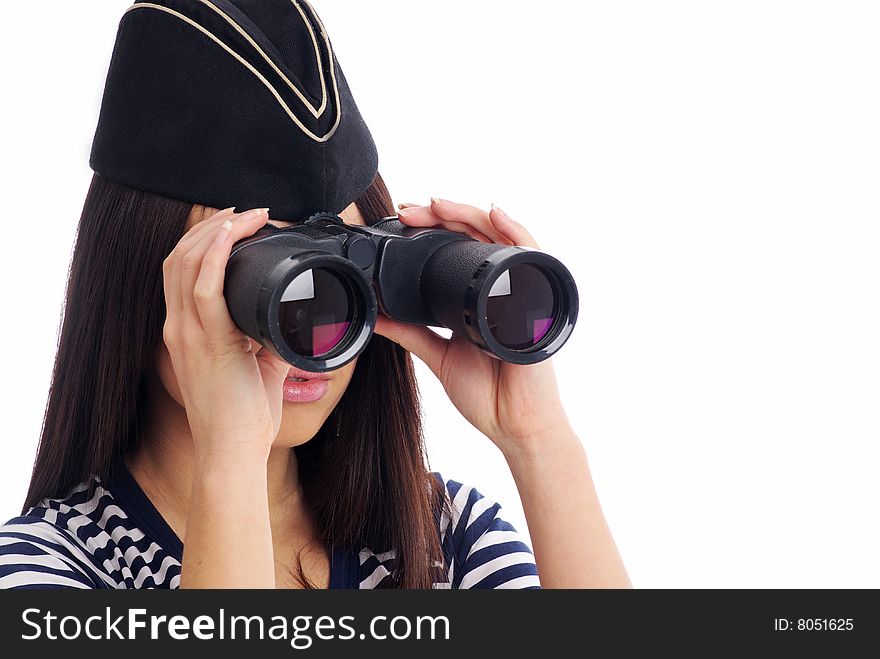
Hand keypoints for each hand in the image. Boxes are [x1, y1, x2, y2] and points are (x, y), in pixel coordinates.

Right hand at [161, 206, 290, 462]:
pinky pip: (202, 288)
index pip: (181, 271)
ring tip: (244, 215)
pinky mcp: (206, 343)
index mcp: (186, 330)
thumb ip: (273, 336)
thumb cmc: (244, 414)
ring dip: (215, 232)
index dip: (203, 240)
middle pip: (178, 257)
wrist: (233, 451)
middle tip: (241, 211)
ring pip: (185, 264)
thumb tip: (301, 317)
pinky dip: (215, 255)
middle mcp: (178, 327)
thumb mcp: (261, 365)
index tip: (234, 223)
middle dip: (208, 226)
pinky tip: (232, 234)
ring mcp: (187, 334)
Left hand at [373, 198, 571, 454]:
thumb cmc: (488, 395)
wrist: (514, 425)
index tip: (401, 221)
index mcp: (477, 296)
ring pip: (498, 235)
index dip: (432, 229)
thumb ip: (410, 332)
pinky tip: (494, 213)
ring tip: (437, 204)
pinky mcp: (536, 300)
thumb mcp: (439, 355)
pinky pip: (531, 255)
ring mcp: (520, 290)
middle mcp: (500, 287)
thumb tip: (376, 314)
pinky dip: (514, 229)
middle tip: (409, 210)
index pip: (457, 248)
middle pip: (475, 235)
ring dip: (468, 214)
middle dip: (441, 215)